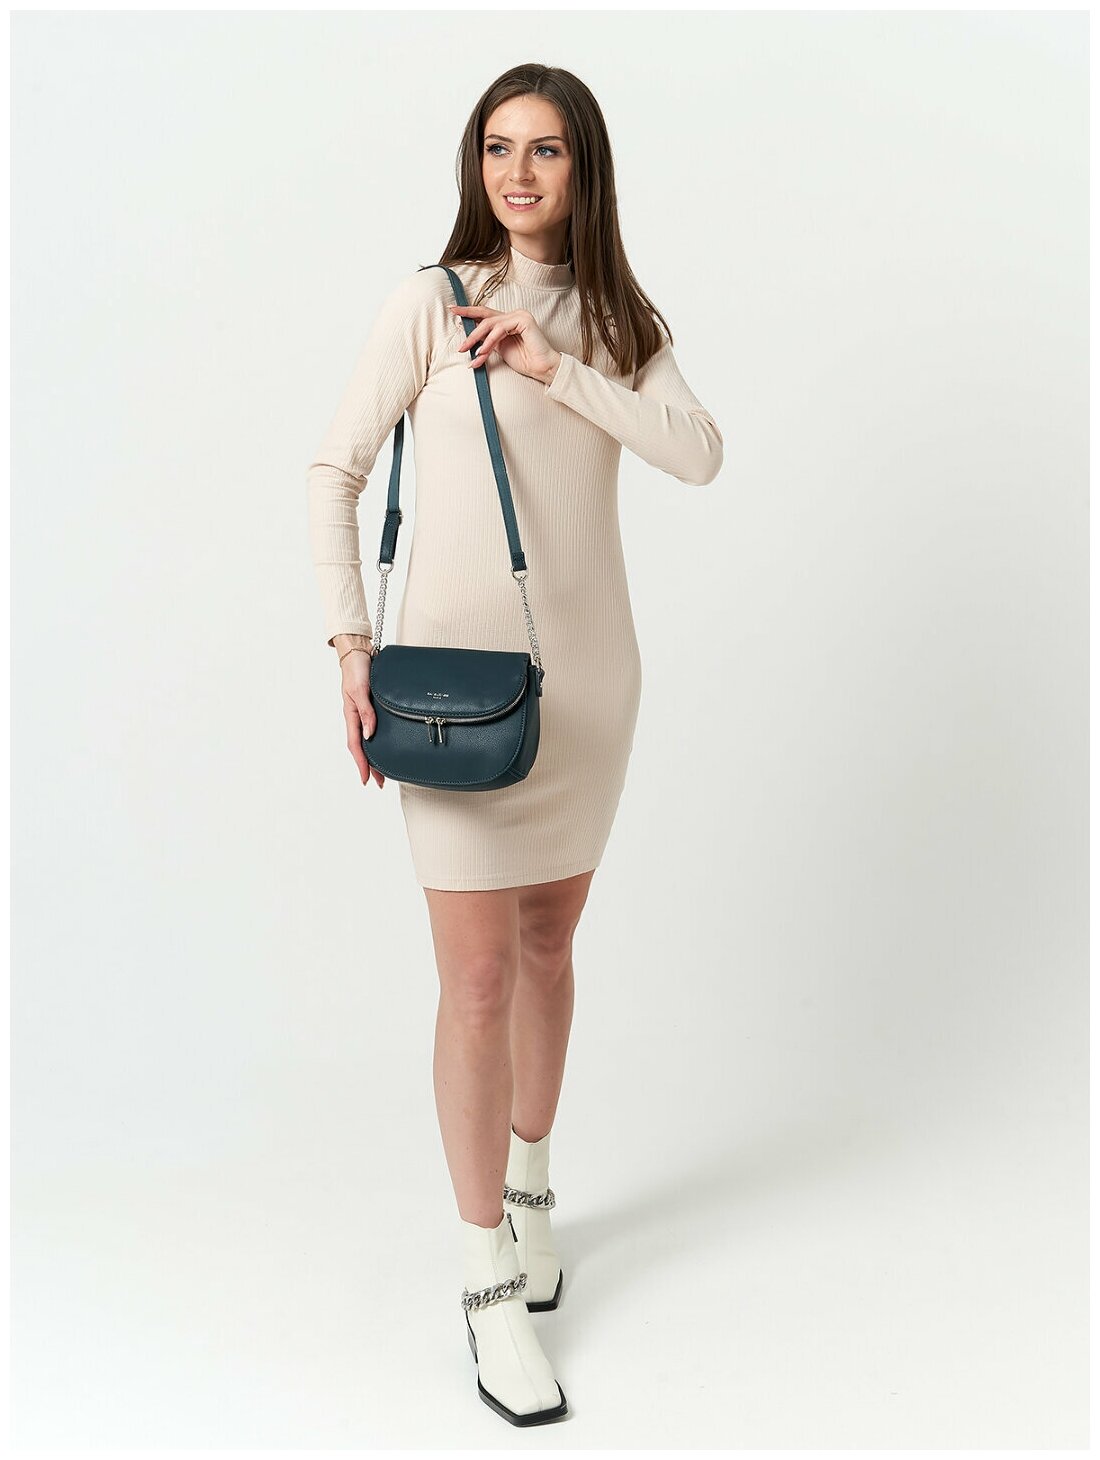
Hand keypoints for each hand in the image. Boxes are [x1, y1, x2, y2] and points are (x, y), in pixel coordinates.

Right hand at [340, 652, 384, 788]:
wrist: (359, 653)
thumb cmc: (357, 670)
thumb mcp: (360, 691)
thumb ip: (365, 712)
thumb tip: (369, 735)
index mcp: (351, 716)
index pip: (355, 746)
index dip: (362, 764)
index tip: (367, 780)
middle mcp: (356, 717)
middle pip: (362, 748)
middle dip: (370, 766)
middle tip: (381, 782)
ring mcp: (363, 713)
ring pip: (367, 740)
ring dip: (375, 756)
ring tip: (384, 770)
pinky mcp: (370, 707)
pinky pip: (372, 729)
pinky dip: (378, 741)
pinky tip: (384, 745)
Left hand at [450, 303, 561, 384]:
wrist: (542, 368)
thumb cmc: (524, 361)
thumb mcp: (499, 349)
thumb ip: (487, 341)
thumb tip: (469, 340)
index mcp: (508, 320)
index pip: (485, 314)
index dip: (468, 312)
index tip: (453, 310)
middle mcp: (513, 315)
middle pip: (485, 316)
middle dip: (468, 323)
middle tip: (458, 339)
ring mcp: (519, 315)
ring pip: (490, 324)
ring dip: (477, 339)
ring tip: (469, 352)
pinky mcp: (523, 320)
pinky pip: (500, 329)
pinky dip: (489, 342)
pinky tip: (483, 353)